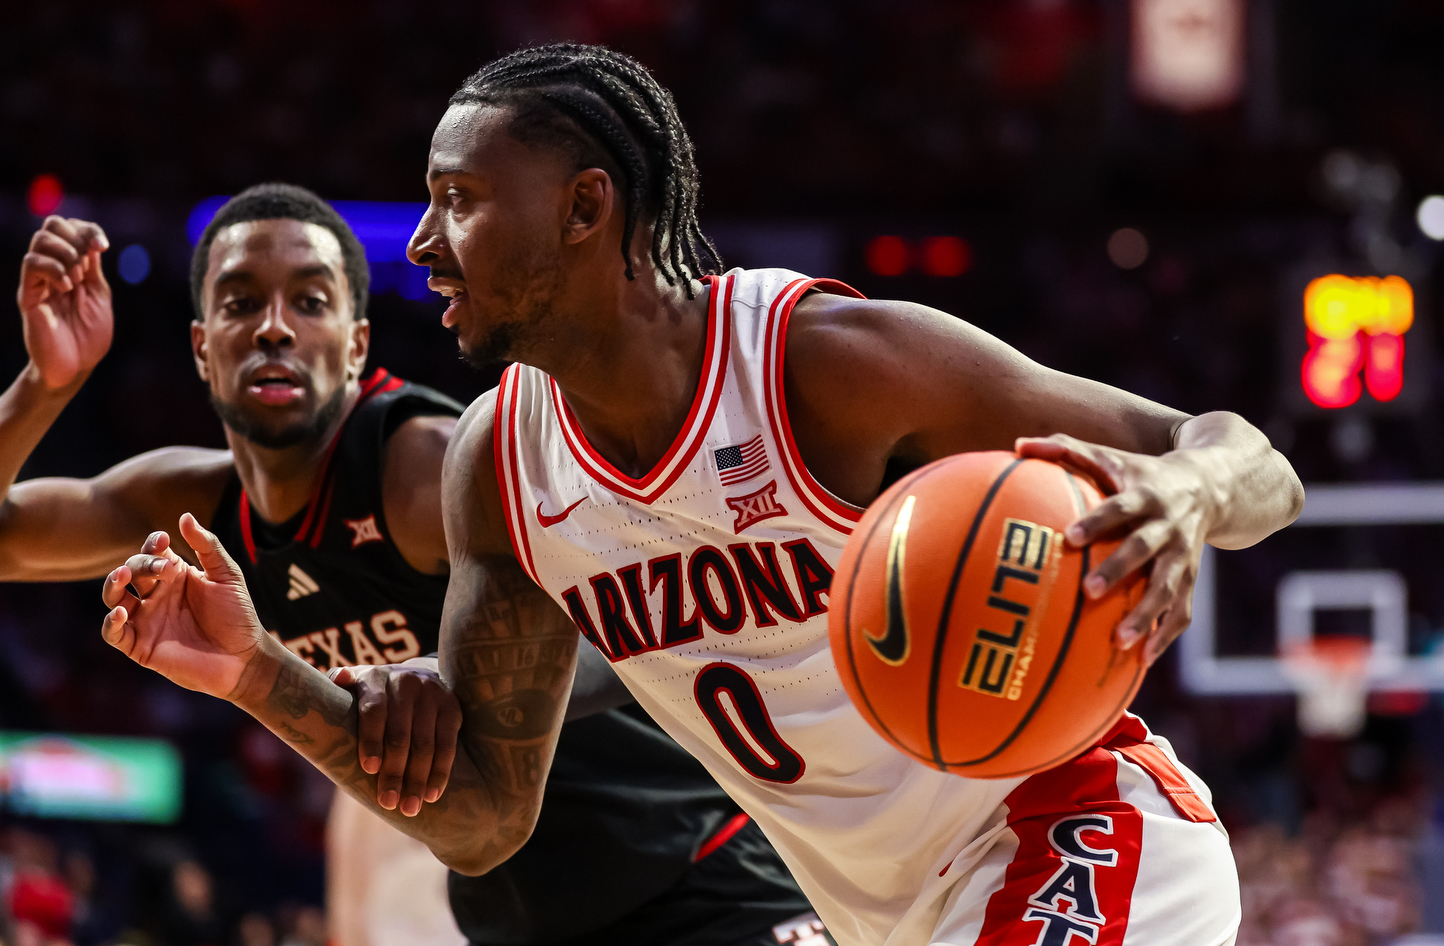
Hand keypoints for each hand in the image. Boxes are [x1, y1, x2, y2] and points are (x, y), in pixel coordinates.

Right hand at [18, 216, 111, 389]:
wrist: (75, 367)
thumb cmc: (89, 337)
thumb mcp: (99, 296)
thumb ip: (92, 268)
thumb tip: (90, 241)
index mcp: (73, 266)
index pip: (71, 228)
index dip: (88, 229)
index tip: (103, 247)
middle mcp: (53, 268)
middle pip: (52, 224)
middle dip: (75, 236)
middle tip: (86, 263)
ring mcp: (38, 280)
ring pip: (40, 240)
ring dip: (66, 254)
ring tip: (76, 280)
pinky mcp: (28, 294)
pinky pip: (31, 264)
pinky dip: (54, 269)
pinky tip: (66, 287)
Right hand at [101, 513, 267, 698]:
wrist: (244, 658)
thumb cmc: (238, 616)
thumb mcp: (227, 576)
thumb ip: (208, 546)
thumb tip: (184, 516)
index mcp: (175, 576)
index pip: (152, 553)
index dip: (153, 545)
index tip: (164, 542)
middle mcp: (156, 595)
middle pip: (131, 571)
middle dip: (140, 564)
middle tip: (162, 568)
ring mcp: (146, 620)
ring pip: (114, 598)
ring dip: (112, 585)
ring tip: (121, 576)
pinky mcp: (140, 645)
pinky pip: (113, 633)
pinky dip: (110, 622)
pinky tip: (121, 612)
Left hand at [328, 661, 460, 816]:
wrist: (416, 675)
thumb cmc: (372, 694)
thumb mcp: (351, 686)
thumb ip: (338, 685)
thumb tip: (338, 680)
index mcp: (375, 679)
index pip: (374, 710)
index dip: (372, 740)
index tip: (369, 769)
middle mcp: (405, 682)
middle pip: (400, 734)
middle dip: (394, 772)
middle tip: (388, 802)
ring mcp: (432, 694)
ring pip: (426, 744)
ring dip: (418, 779)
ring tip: (410, 807)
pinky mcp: (452, 707)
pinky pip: (448, 744)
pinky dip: (440, 772)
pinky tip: (431, 795)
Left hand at [1015, 433, 1214, 665]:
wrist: (1213, 485)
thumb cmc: (1141, 472)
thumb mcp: (1110, 455)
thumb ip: (1065, 449)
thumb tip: (1017, 445)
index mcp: (1146, 494)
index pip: (1120, 507)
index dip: (1097, 521)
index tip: (1069, 537)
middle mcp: (1169, 525)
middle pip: (1145, 549)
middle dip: (1120, 570)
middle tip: (1089, 591)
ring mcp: (1185, 555)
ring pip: (1169, 588)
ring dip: (1146, 615)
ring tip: (1119, 641)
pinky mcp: (1193, 579)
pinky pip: (1183, 612)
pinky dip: (1165, 637)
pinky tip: (1142, 661)